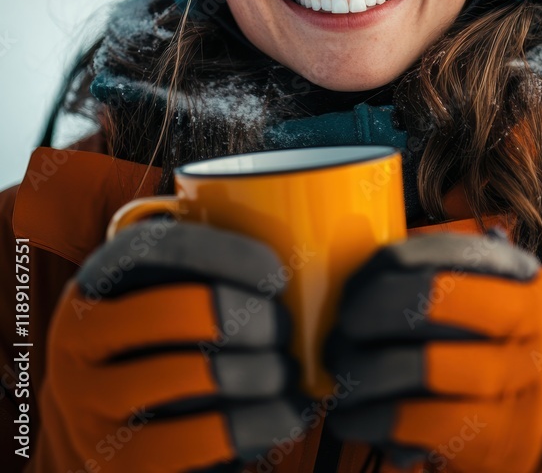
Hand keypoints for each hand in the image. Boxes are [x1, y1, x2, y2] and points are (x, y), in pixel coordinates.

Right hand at [36, 218, 308, 471]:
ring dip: (261, 371)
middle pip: (180, 310)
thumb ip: (210, 267)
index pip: (162, 248)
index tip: (278, 273)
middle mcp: (78, 338)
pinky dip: (257, 425)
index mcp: (97, 280)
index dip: (227, 254)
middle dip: (252, 318)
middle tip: (285, 330)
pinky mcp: (119, 463)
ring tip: (288, 372)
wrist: (115, 432)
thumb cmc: (167, 344)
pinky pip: (199, 440)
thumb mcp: (168, 292)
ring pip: (194, 374)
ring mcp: (89, 404)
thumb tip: (305, 247)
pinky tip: (286, 414)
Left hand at [323, 229, 541, 472]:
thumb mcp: (514, 294)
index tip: (358, 280)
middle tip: (343, 324)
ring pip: (416, 367)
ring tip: (340, 369)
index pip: (442, 258)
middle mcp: (525, 335)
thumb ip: (461, 272)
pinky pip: (416, 425)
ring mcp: (512, 392)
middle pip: (425, 304)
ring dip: (360, 368)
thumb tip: (374, 263)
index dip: (387, 267)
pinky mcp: (492, 445)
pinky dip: (369, 418)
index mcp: (525, 288)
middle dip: (366, 310)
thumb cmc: (524, 343)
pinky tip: (351, 414)